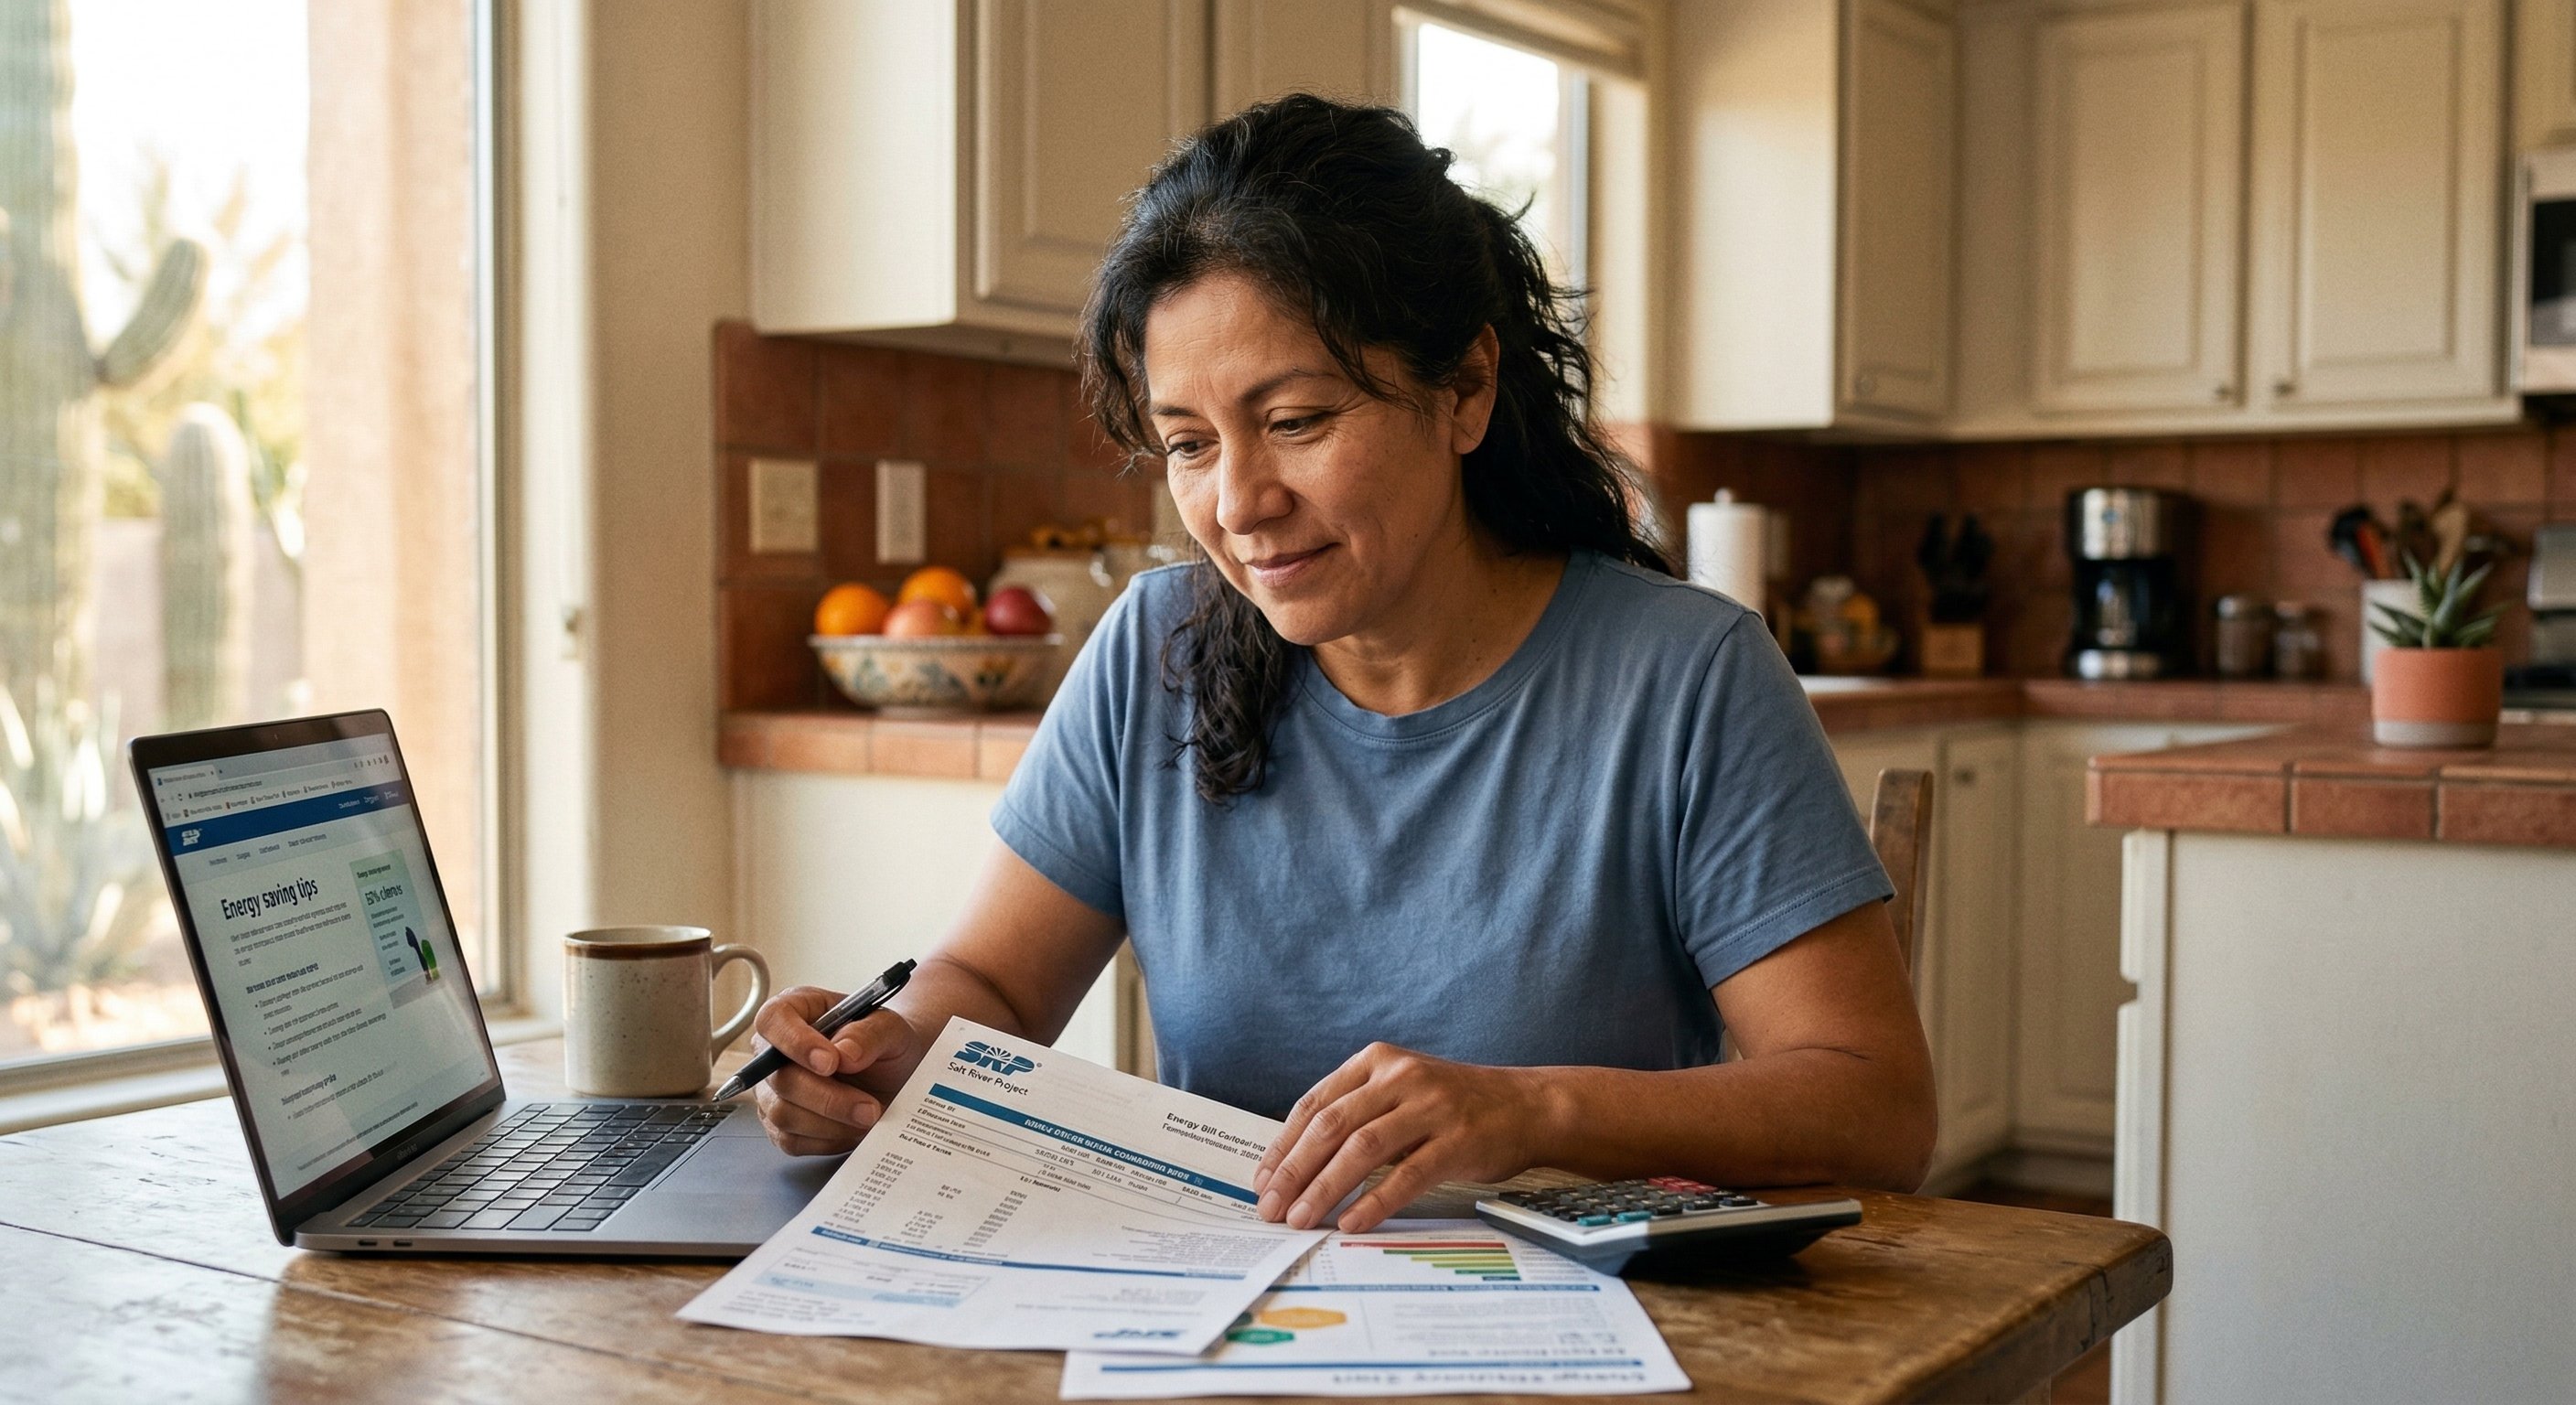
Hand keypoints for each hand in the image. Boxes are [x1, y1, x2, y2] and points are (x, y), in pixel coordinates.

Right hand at [747, 985, 921, 1155]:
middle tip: (868, 1107)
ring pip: (783, 1114)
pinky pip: (791, 1140)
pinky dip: (828, 1139)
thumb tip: (844, 1052)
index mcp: (795, 1010)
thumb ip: (868, 1034)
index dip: (796, 1043)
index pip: (773, 1020)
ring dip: (831, 1122)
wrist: (895, 1073)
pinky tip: (853, 1128)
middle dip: (827, 1097)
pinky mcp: (779, 1124)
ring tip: (869, 1116)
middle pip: (779, 1078)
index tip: (830, 1063)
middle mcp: (774, 1050)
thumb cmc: (884, 1042)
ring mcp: (772, 1090)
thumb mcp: (890, 1028)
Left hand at [1251, 1043, 1553, 1233]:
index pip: (1314, 1105)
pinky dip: (1374, 1202)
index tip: (1262, 1182)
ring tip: (1301, 1219)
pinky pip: (1407, 1175)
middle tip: (1271, 1208)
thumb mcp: (1401, 1091)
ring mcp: (1431, 1106)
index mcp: (1377, 1062)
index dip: (1283, 1146)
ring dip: (1324, 1188)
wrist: (1526, 1105)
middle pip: (1331, 1126)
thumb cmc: (1454, 1106)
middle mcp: (1400, 1077)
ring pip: (1362, 1149)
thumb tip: (1297, 1165)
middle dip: (1294, 1171)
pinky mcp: (1457, 1139)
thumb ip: (1357, 1112)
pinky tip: (1352, 1223)